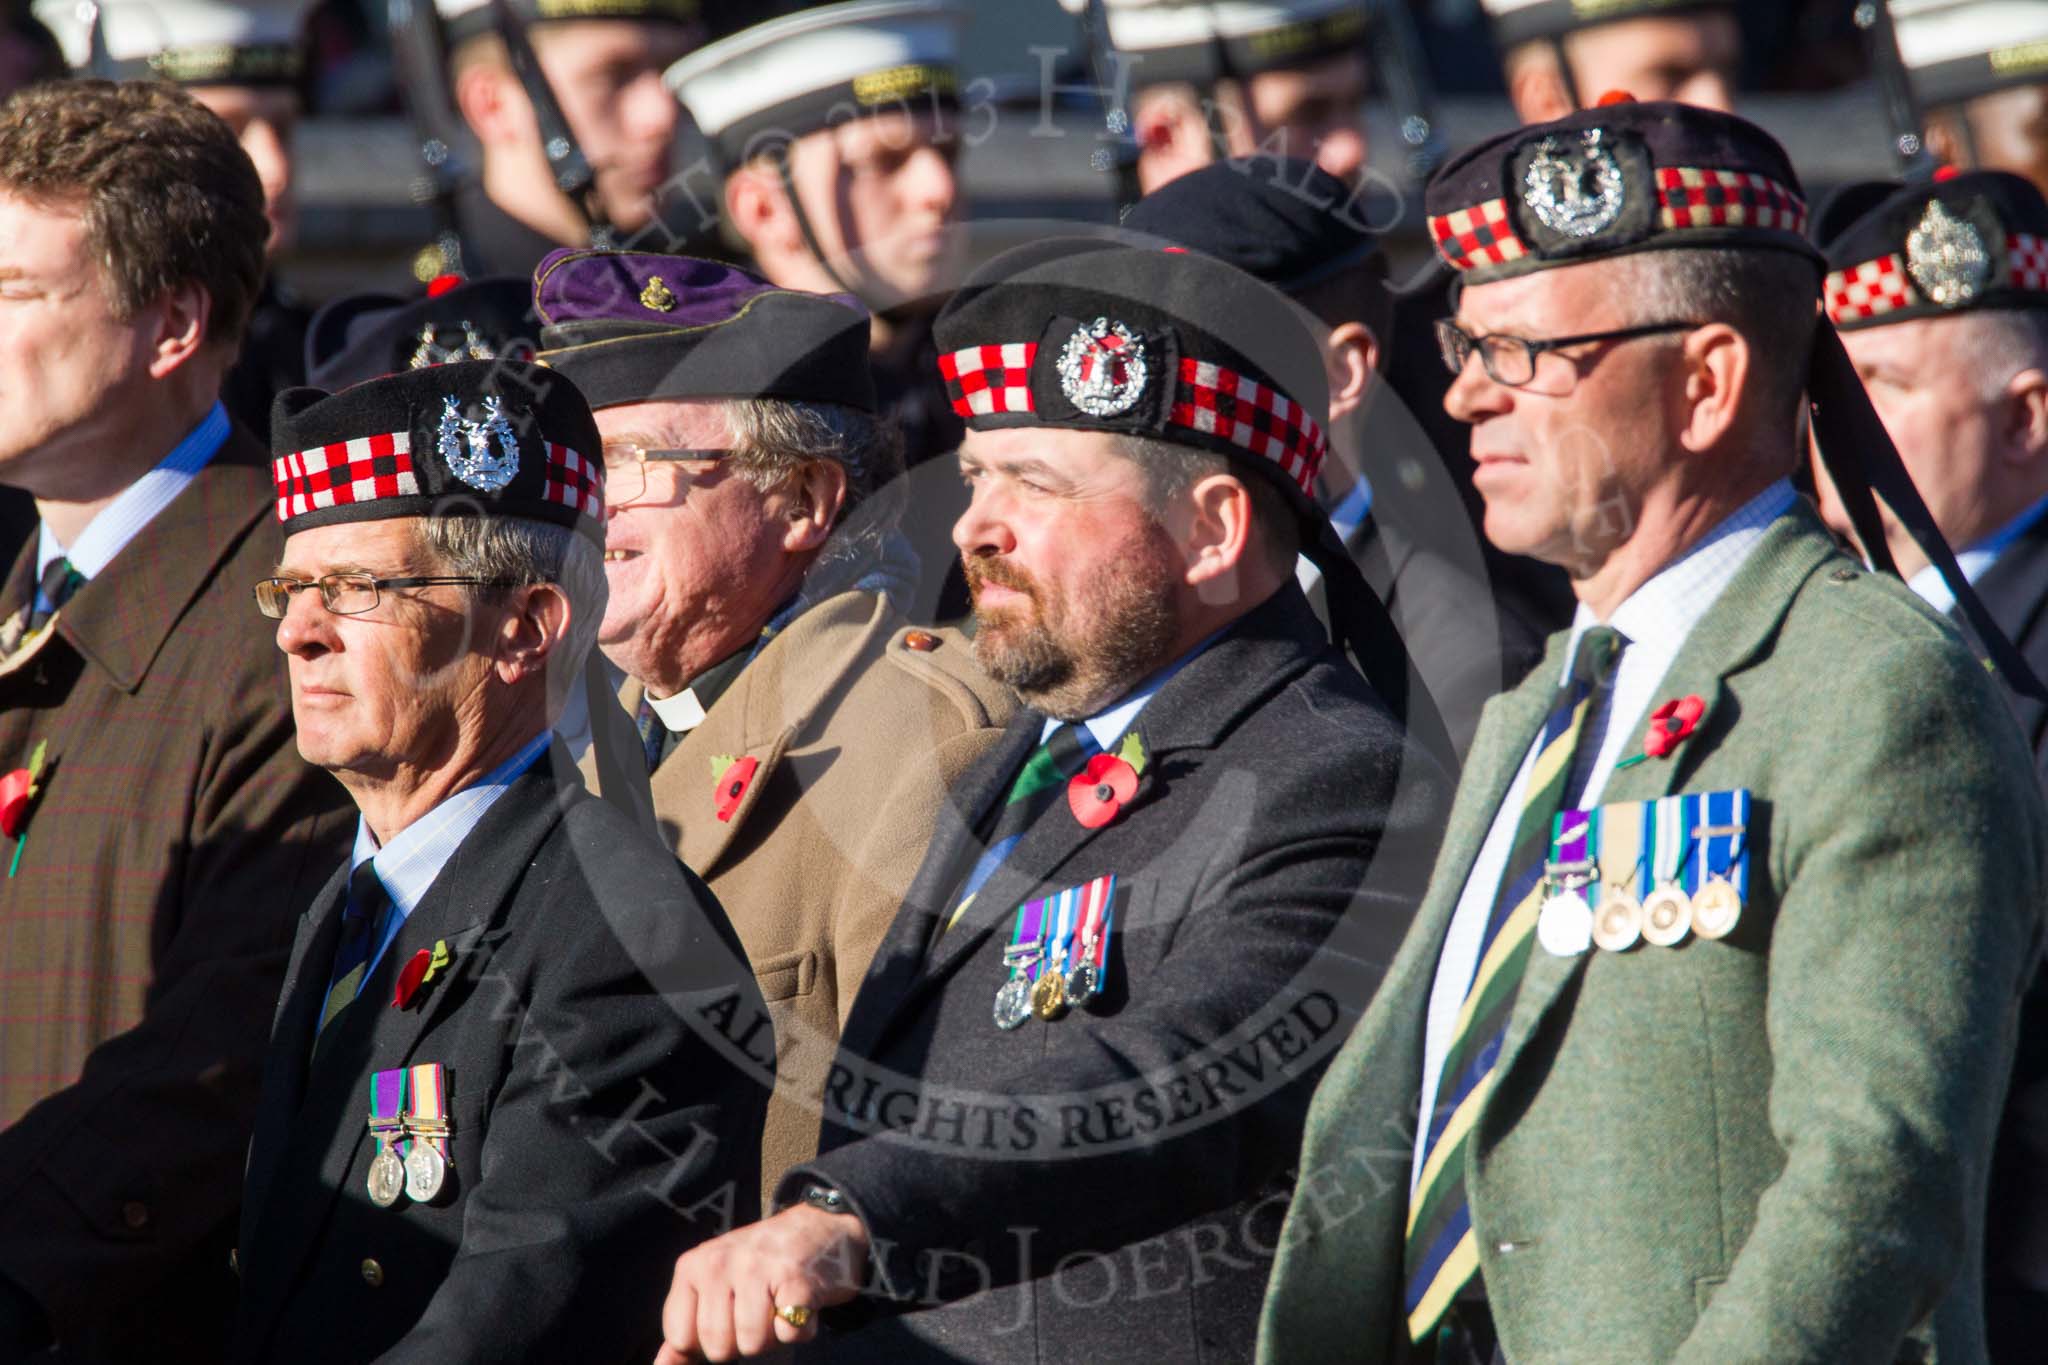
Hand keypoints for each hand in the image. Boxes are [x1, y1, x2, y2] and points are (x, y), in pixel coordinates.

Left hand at [653, 1203, 869, 1362]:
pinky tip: (800, 1303)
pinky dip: (800, 1329)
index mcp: (693, 1266)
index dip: (707, 1341)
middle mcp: (720, 1263)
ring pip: (752, 1344)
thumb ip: (685, 1326)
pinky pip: (789, 1335)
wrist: (819, 1227)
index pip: (681, 1338)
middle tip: (757, 1309)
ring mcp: (758, 1268)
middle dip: (741, 1341)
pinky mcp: (796, 1280)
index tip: (726, 1317)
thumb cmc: (760, 1266)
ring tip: (778, 1305)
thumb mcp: (713, 1285)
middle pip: (717, 1347)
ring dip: (771, 1336)